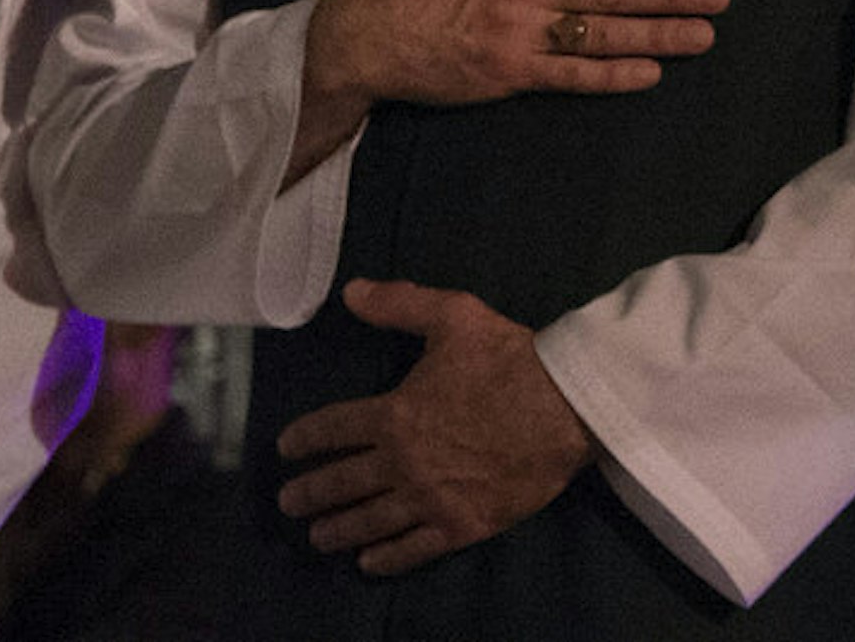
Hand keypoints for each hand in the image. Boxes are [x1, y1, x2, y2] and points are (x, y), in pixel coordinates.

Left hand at [270, 280, 592, 572]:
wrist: (568, 406)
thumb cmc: (511, 360)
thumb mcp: (456, 316)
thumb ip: (401, 304)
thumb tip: (351, 291)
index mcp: (394, 413)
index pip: (330, 429)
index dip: (302, 439)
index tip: (286, 448)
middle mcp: (400, 462)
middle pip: (338, 483)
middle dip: (306, 494)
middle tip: (288, 503)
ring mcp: (428, 498)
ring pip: (367, 522)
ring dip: (336, 531)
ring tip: (318, 537)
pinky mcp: (459, 524)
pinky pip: (412, 550)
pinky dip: (384, 559)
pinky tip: (369, 562)